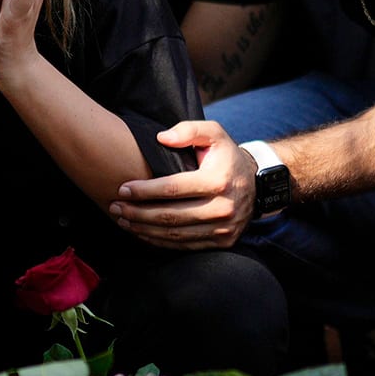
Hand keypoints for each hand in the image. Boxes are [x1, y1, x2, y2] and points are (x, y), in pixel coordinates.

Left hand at [108, 120, 254, 249]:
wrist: (258, 184)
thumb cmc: (227, 156)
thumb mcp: (214, 133)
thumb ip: (188, 130)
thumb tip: (162, 138)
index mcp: (217, 181)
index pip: (172, 189)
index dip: (144, 191)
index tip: (123, 188)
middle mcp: (222, 207)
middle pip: (170, 215)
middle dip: (138, 212)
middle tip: (116, 206)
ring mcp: (223, 228)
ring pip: (175, 234)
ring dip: (144, 229)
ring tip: (123, 219)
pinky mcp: (223, 241)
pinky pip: (185, 245)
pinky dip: (161, 241)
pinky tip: (142, 233)